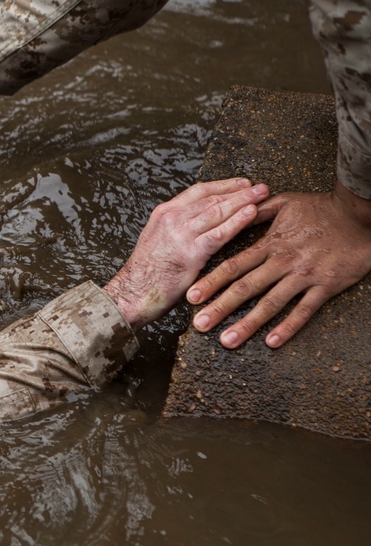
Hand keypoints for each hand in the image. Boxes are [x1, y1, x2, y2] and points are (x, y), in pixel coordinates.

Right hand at [103, 179, 268, 329]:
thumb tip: (198, 223)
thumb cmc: (145, 272)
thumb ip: (175, 228)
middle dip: (238, 191)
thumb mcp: (156, 240)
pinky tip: (251, 214)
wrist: (131, 293)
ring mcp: (181, 234)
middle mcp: (172, 218)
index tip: (242, 183)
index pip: (199, 191)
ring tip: (263, 195)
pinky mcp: (190, 253)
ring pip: (217, 211)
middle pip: (212, 198)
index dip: (223, 185)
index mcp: (164, 213)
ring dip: (243, 201)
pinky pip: (219, 233)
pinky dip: (237, 222)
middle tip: (261, 187)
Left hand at [188, 181, 370, 348]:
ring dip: (247, 323)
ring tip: (227, 340)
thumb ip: (256, 212)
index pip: (233, 265)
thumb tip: (231, 214)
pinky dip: (288, 327)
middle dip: (220, 308)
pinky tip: (271, 342)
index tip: (191, 296)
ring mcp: (304, 275)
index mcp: (271, 244)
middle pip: (245, 288)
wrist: (360, 214)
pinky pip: (304, 310)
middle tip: (199, 325)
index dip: (211, 282)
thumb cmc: (322, 208)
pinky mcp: (326, 286)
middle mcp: (283, 261)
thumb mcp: (285, 203)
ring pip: (270, 303)